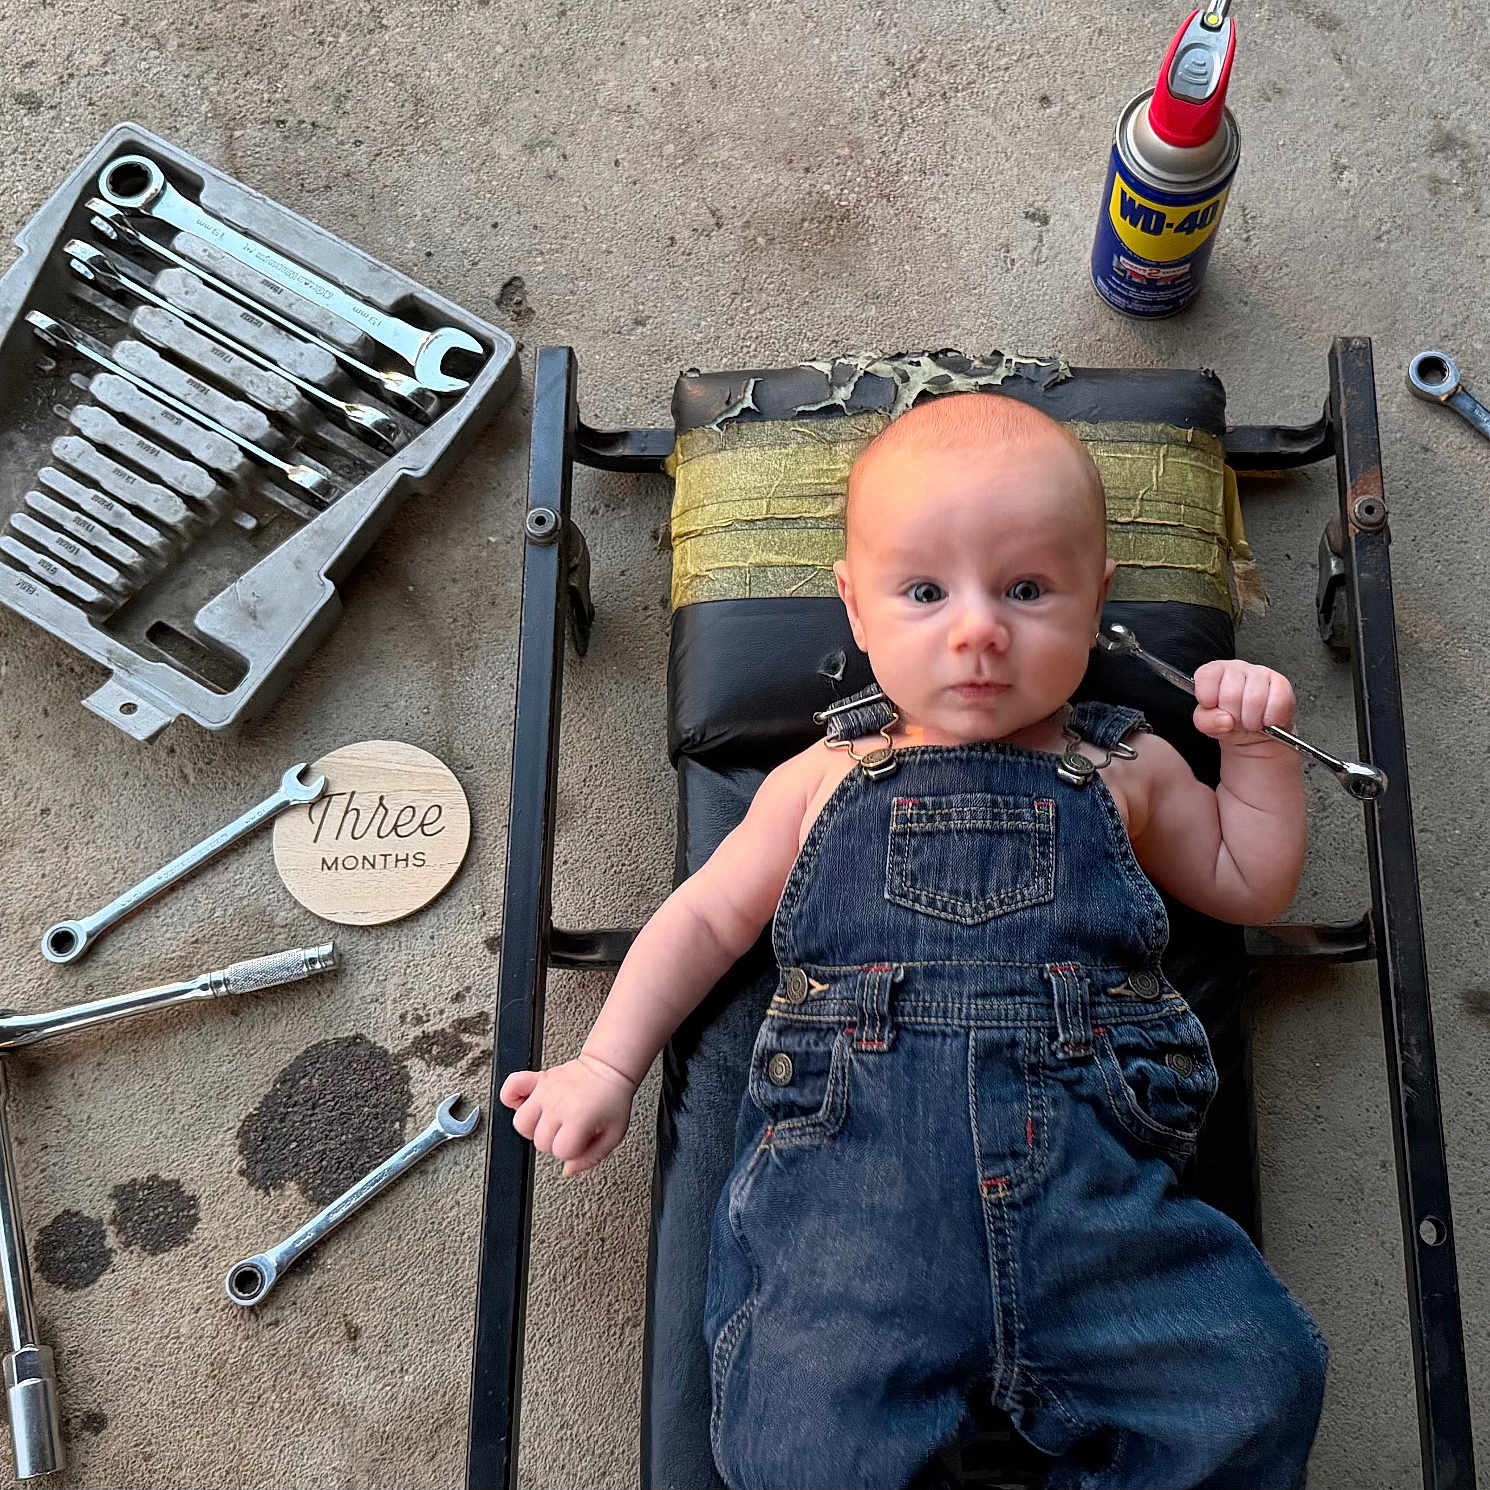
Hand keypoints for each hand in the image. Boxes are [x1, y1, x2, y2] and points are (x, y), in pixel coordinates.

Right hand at [500, 1053, 636, 1176]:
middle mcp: (557, 1105)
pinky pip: (511, 1088)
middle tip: (570, 1132)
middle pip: (540, 1142)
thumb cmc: (612, 1099)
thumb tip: (568, 1170)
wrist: (608, 1067)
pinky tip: (526, 1104)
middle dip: (556, 1142)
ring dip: (534, 1128)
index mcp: (577, 1119)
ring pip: (521, 1123)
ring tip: (550, 1122)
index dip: (572, 1152)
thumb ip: (591, 1158)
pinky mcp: (538, 1081)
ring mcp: (544, 1092)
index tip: (581, 1141)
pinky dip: (512, 1099)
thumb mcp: (613, 1134)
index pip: (559, 1152)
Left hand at [1191, 659, 1295, 743]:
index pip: (1206, 676)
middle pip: (1231, 694)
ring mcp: (1261, 673)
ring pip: (1255, 698)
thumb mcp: (1208, 724)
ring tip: (1250, 721)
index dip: (1208, 699)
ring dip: (1252, 720)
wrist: (1255, 733)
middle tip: (1235, 719)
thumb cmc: (1229, 721)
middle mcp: (1237, 668)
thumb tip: (1224, 720)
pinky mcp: (1282, 684)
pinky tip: (1265, 719)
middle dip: (1233, 715)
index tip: (1214, 708)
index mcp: (1214, 672)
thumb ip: (1206, 721)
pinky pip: (1277, 704)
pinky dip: (1270, 719)